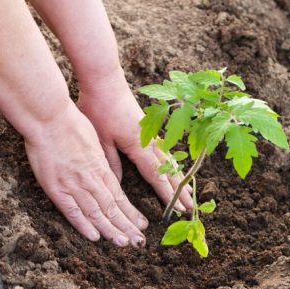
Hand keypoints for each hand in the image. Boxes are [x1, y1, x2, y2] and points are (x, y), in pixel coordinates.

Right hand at [24, 100, 148, 246]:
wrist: (49, 118)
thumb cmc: (69, 123)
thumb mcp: (93, 139)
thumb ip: (99, 158)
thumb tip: (104, 169)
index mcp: (100, 167)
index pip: (119, 195)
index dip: (131, 212)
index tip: (141, 224)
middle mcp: (91, 179)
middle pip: (112, 208)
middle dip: (127, 226)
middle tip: (139, 241)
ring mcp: (74, 185)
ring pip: (97, 213)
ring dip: (111, 230)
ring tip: (124, 243)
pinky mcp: (57, 188)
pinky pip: (72, 211)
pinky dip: (84, 225)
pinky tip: (95, 237)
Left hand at [77, 68, 192, 210]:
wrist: (104, 79)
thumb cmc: (99, 107)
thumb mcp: (100, 139)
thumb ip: (111, 162)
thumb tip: (117, 186)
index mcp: (138, 146)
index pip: (156, 175)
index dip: (167, 194)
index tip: (177, 210)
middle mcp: (149, 141)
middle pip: (168, 170)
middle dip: (179, 190)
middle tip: (190, 208)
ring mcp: (150, 132)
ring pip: (169, 160)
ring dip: (178, 177)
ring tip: (188, 192)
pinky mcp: (148, 126)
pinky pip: (164, 150)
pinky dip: (171, 163)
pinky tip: (173, 168)